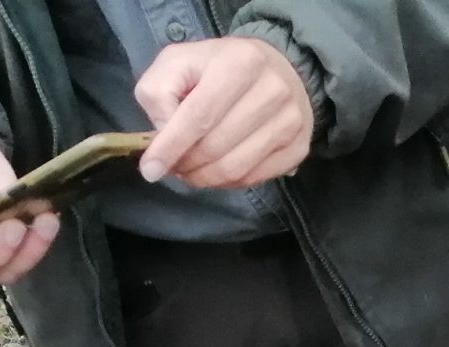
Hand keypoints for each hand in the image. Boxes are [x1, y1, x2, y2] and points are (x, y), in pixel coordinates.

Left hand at [137, 38, 314, 189]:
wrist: (278, 68)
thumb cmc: (219, 66)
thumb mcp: (179, 62)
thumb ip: (159, 92)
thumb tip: (163, 135)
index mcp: (239, 63)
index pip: (199, 116)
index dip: (171, 146)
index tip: (149, 169)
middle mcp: (272, 91)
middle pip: (216, 146)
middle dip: (186, 164)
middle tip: (172, 166)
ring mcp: (290, 122)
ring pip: (235, 168)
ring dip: (204, 177)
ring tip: (190, 171)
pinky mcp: (299, 147)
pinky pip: (255, 178)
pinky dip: (228, 183)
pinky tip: (215, 171)